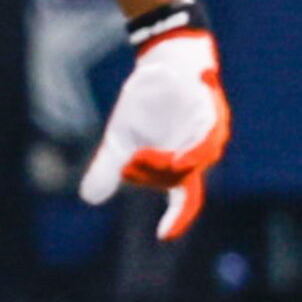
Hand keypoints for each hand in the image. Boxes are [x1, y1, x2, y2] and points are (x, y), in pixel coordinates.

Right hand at [79, 30, 229, 240]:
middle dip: (150, 176)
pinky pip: (207, 138)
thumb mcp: (121, 140)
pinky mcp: (212, 116)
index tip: (164, 235)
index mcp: (179, 166)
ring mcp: (208, 136)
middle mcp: (198, 155)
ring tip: (140, 156)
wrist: (161, 67)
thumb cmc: (145, 107)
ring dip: (167, 165)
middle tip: (129, 161)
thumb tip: (89, 199)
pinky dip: (192, 150)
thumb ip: (109, 168)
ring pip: (191, 163)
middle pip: (176, 180)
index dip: (176, 217)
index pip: (185, 199)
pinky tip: (176, 155)